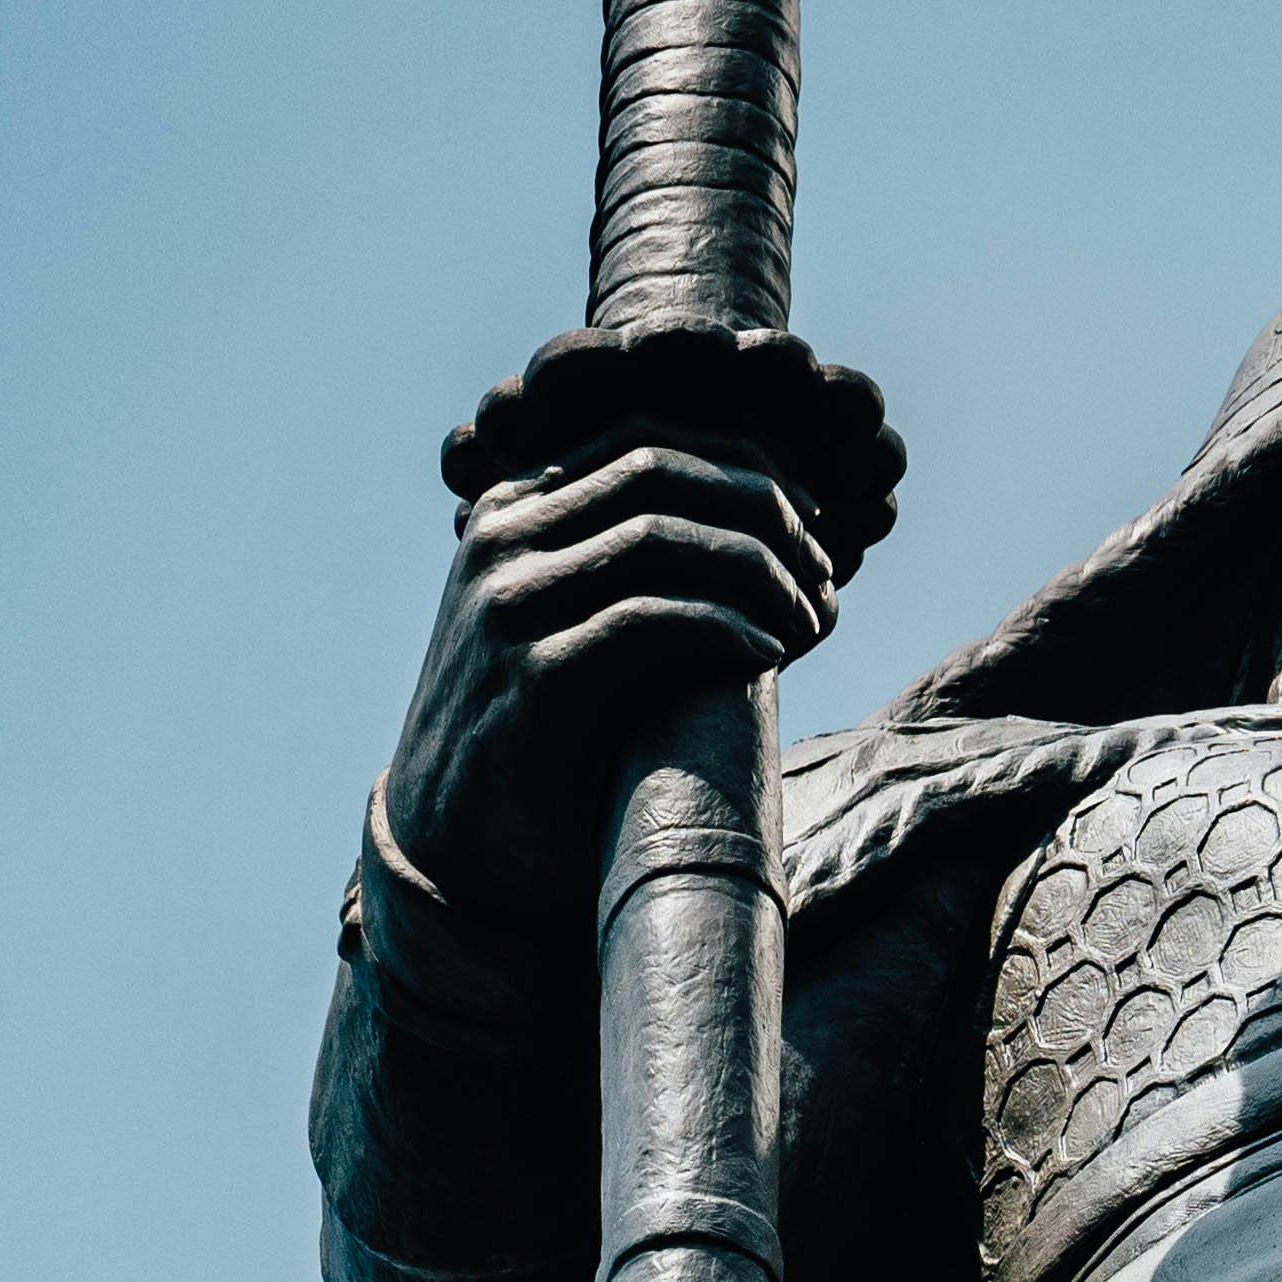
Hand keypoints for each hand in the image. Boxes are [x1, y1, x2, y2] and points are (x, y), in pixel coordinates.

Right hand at [382, 360, 841, 933]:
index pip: (645, 438)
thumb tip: (756, 522)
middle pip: (659, 470)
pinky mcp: (534, 674)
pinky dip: (726, 626)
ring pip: (659, 532)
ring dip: (757, 568)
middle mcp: (503, 539)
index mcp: (513, 510)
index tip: (809, 520)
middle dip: (760, 510)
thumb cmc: (538, 736)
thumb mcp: (570, 621)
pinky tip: (770, 652)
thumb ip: (626, 563)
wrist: (458, 843)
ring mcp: (510, 601)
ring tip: (812, 616)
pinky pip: (650, 617)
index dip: (741, 467)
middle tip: (823, 568)